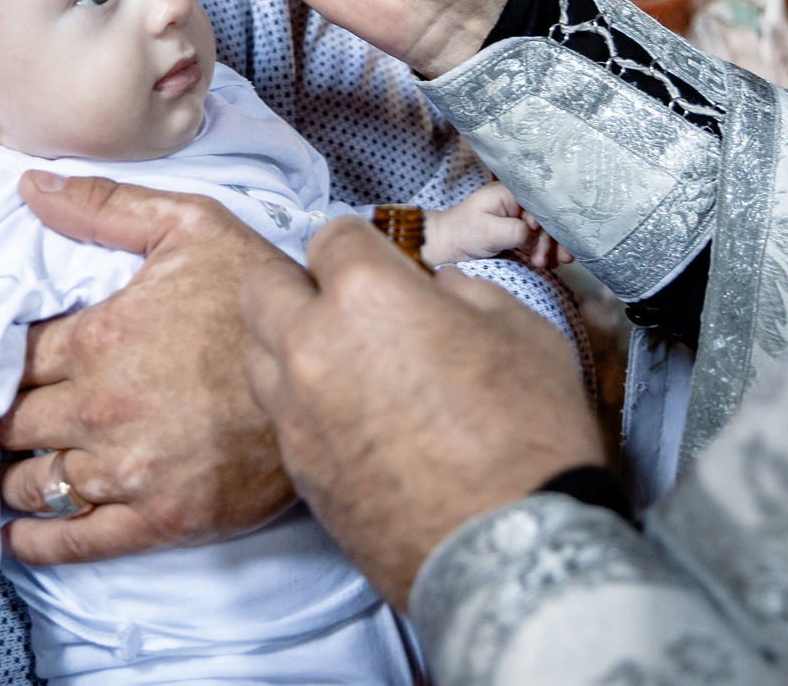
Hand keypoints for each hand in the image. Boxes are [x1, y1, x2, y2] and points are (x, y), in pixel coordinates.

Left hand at [0, 173, 295, 563]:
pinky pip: (75, 540)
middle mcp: (100, 409)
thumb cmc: (261, 301)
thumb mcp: (191, 227)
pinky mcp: (159, 520)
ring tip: (1, 470)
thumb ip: (104, 207)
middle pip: (11, 423)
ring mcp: (128, 471)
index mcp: (98, 339)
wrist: (340, 378)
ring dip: (10, 477)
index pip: (9, 357)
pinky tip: (15, 534)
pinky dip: (37, 541)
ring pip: (33, 483)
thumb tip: (30, 185)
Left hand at [241, 215, 602, 605]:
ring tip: (344, 363)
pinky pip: (282, 419)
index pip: (331, 235)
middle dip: (299, 283)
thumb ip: (468, 294)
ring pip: (258, 356)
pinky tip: (353, 421)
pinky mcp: (298, 474)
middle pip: (264, 286)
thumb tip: (442, 291)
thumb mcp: (522, 332)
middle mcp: (312, 347)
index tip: (380, 260)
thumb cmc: (529, 438)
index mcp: (366, 295)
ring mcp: (296, 415)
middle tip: (344, 302)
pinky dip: (305, 407)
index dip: (362, 244)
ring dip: (290, 347)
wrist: (511, 552)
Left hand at [422, 183, 572, 269]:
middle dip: (552, 238)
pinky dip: (544, 251)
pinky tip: (550, 263)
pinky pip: (537, 239)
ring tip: (550, 264)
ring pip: (543, 230)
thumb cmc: (462, 233)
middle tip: (556, 259)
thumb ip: (517, 231)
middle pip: (545, 217)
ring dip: (550, 247)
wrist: (445, 245)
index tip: (544, 240)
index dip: (548, 221)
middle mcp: (516, 202)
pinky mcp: (516, 232)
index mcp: (509, 193)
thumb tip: (538, 234)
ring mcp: (517, 217)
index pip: (539, 203)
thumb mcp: (489, 232)